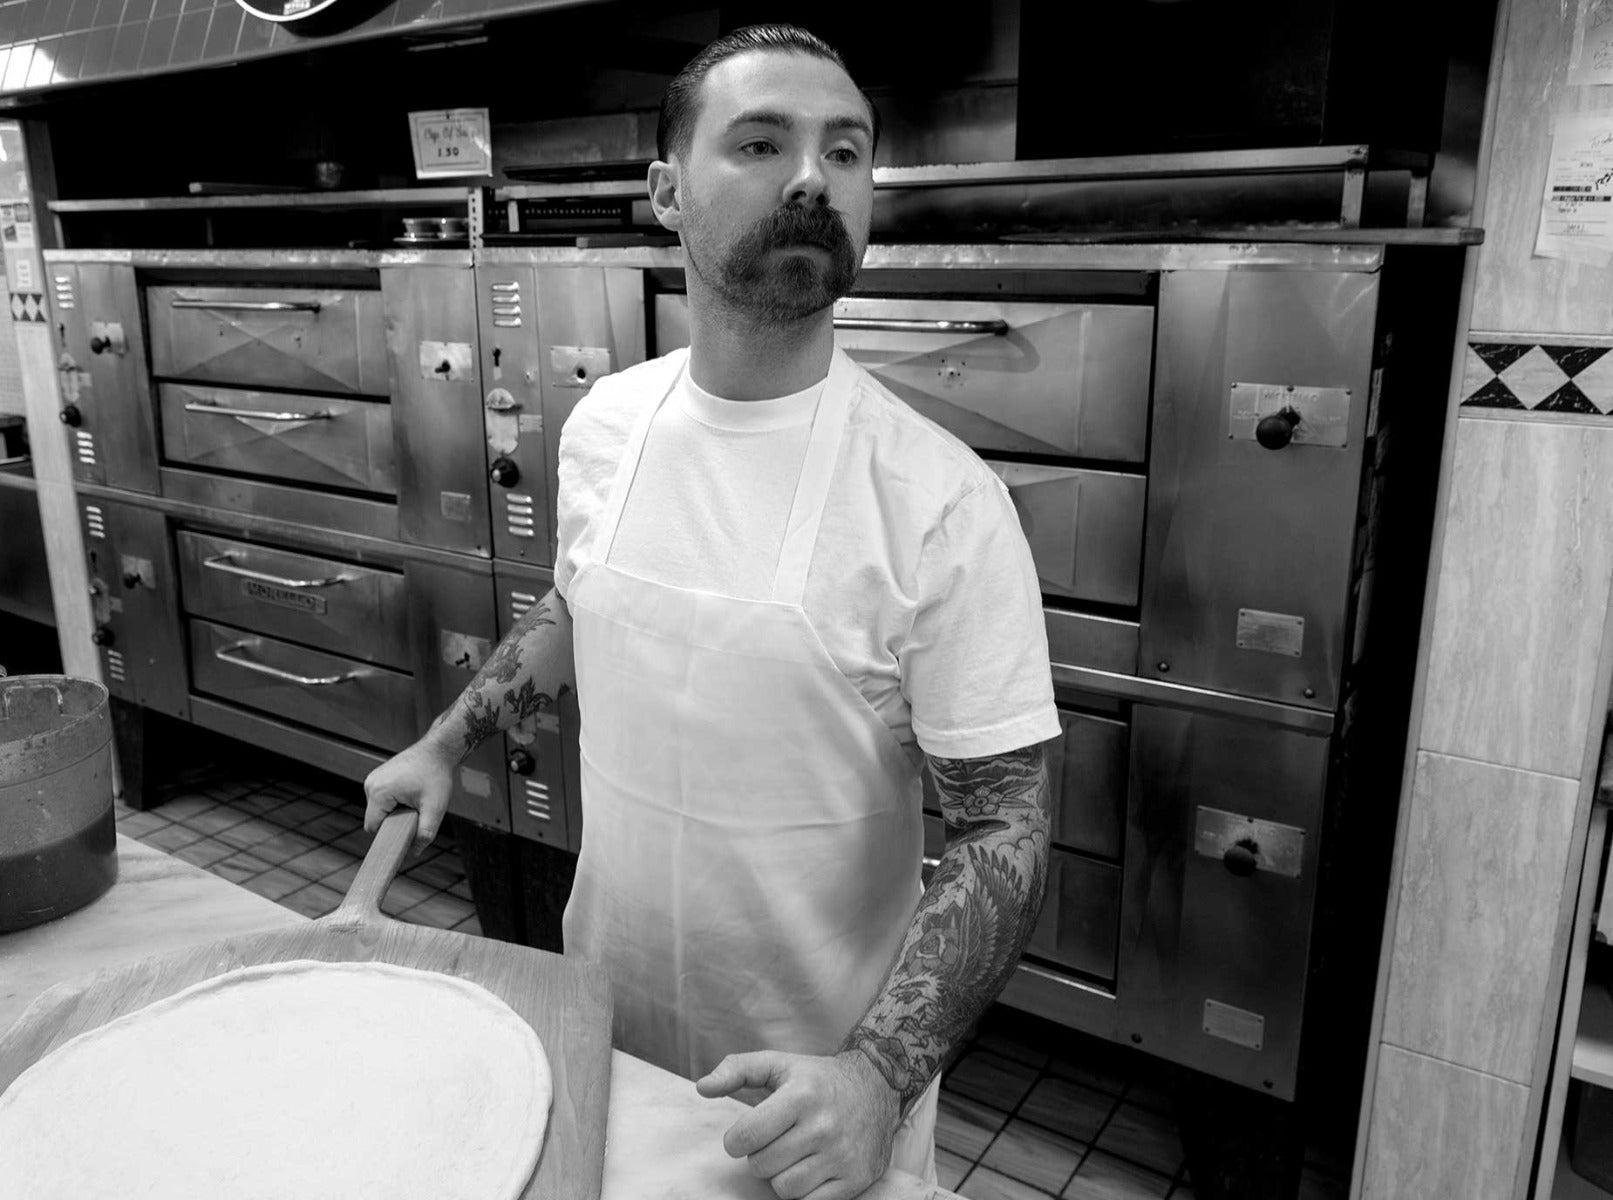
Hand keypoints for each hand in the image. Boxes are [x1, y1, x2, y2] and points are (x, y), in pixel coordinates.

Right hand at [362, 738, 455, 852]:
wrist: (438, 750)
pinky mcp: (378, 776)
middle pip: (376, 819)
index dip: (389, 833)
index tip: (407, 832)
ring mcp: (373, 778)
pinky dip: (394, 801)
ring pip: (379, 809)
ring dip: (395, 811)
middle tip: (416, 812)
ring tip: (415, 800)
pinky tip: (411, 793)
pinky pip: (382, 799)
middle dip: (394, 820)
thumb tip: (414, 853)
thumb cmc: (436, 775)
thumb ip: (425, 832)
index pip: (373, 827)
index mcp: (378, 792)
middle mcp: (370, 784)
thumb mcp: (435, 808)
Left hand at [696, 1049, 900, 1199]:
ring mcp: (842, 1155)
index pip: (745, 1137)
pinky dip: (803, 1190)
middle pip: (762, 1166)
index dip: (736, 1141)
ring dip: (780, 1175)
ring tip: (792, 1154)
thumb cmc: (817, 1080)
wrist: (877, 1088)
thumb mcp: (778, 1064)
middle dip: (760, 1156)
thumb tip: (702, 1087)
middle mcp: (824, 1126)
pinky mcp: (855, 1179)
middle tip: (775, 1141)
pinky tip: (810, 1167)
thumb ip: (737, 1070)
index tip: (746, 1135)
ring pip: (784, 1188)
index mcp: (801, 1095)